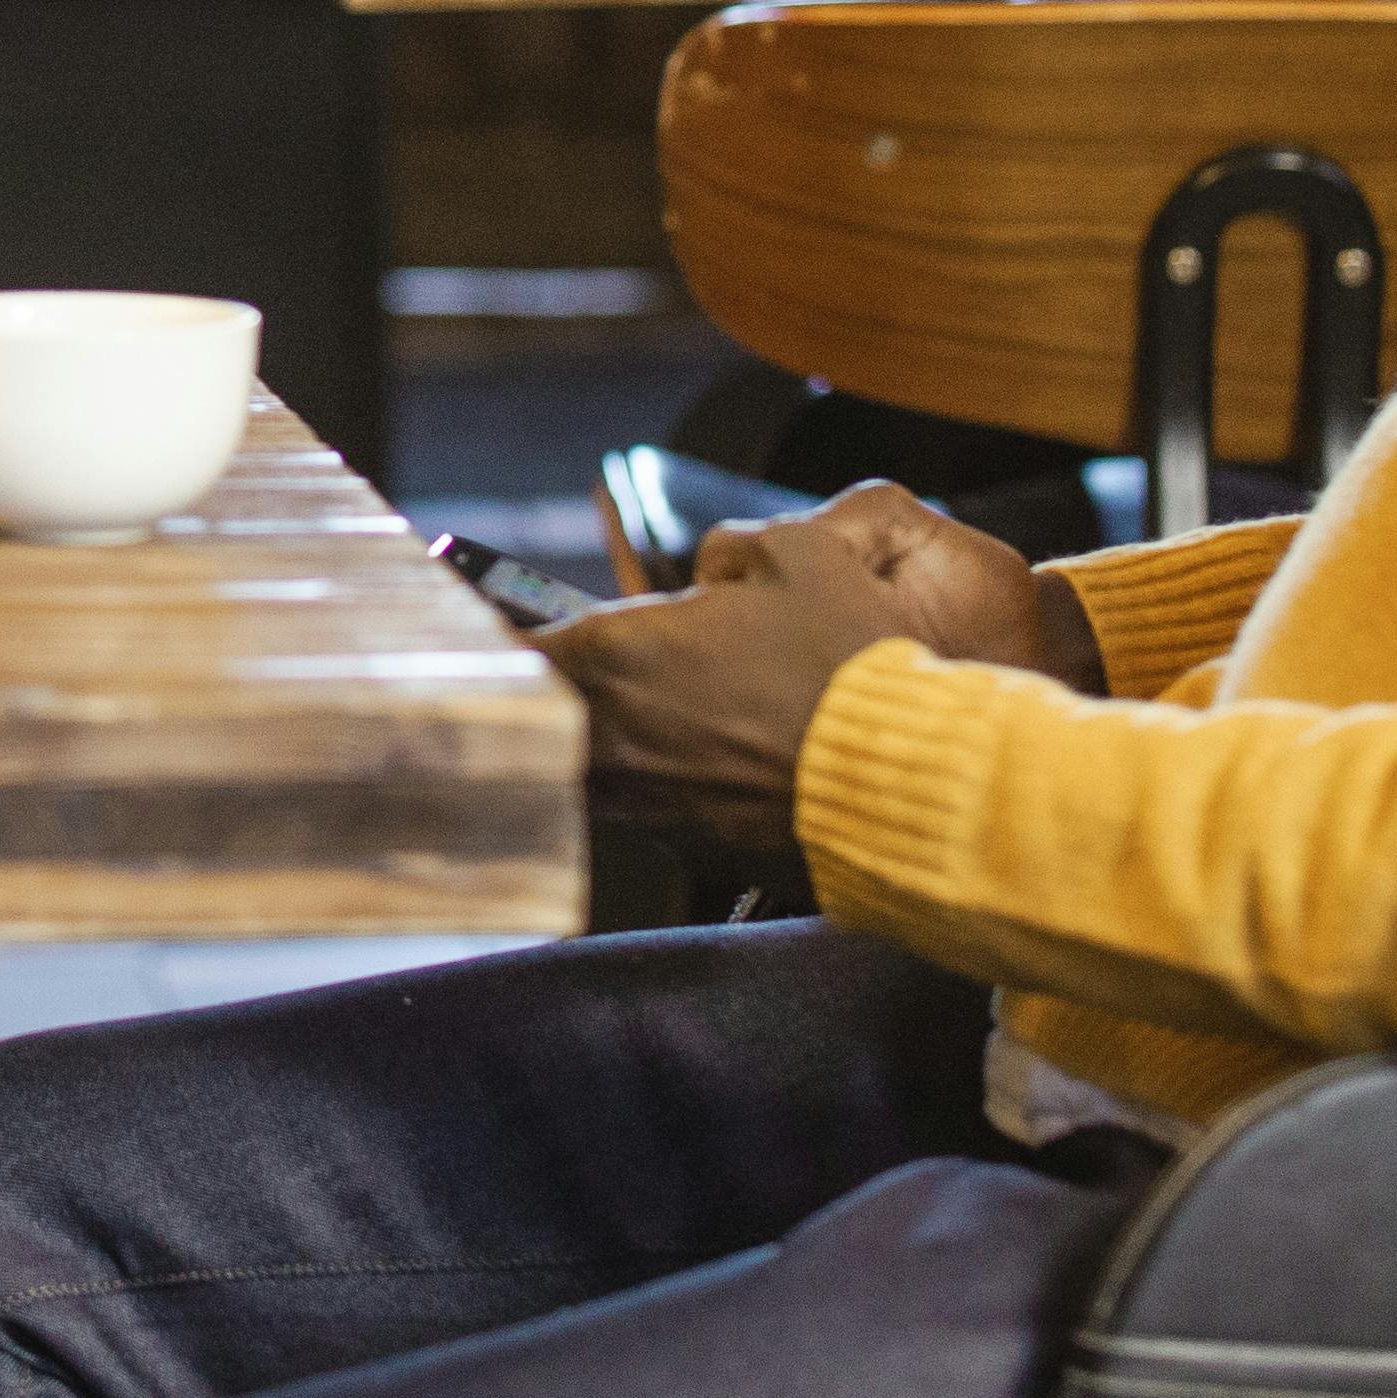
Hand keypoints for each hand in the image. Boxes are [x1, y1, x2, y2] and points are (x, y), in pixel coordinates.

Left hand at [537, 486, 1101, 872]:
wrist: (912, 779)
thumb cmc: (848, 658)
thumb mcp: (798, 554)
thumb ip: (735, 549)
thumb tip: (719, 567)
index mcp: (613, 655)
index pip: (507, 647)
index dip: (489, 631)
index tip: (485, 624)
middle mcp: (611, 737)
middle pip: (536, 716)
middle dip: (543, 689)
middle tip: (555, 667)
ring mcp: (649, 803)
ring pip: (591, 768)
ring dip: (602, 737)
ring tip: (649, 710)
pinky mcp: (696, 848)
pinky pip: (652, 807)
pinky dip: (663, 781)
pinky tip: (712, 755)